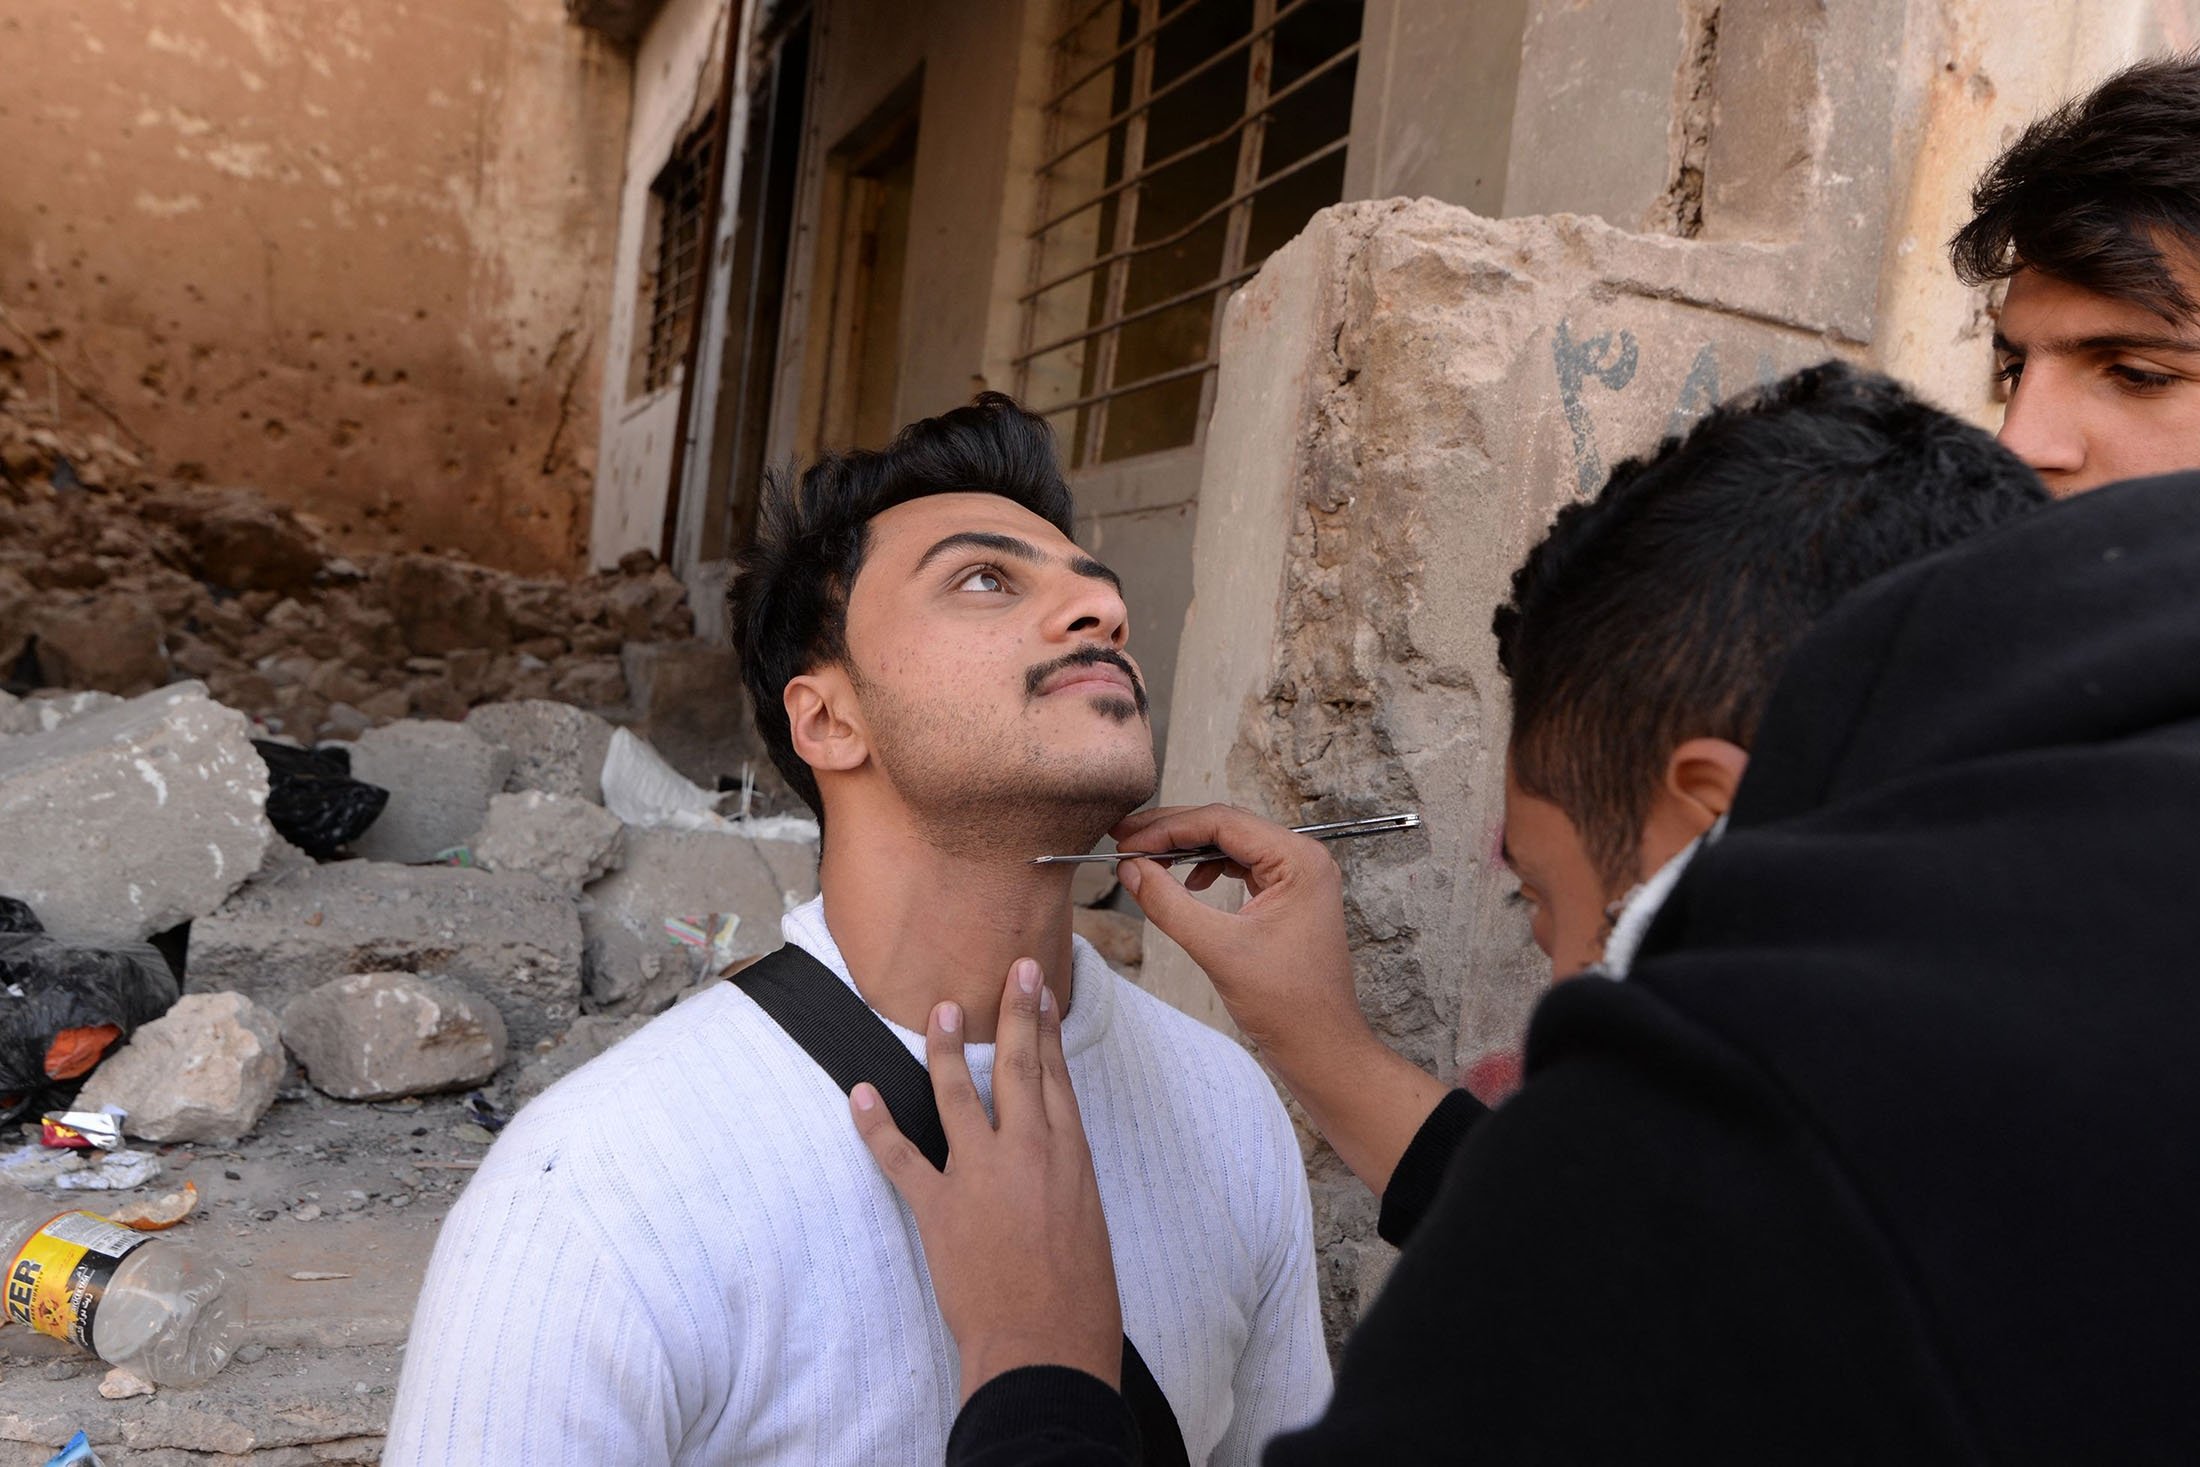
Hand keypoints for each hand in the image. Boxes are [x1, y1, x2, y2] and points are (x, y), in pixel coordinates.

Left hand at [850, 957, 1122, 1400]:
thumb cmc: (1079, 1302)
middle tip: (1013, 968)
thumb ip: (1067, 1181)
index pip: (1058, 1078)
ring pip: (959, 1095)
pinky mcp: (940, 1209)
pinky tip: (858, 1094)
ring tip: (940, 1011)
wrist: (1047, 1350)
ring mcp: (982, 1176)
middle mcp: (1030, 1153)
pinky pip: (901, 1157)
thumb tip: (1052, 1157)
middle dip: (1016, 1013)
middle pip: (1022, 1067)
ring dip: (947, 1049)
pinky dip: (875, 1126)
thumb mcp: (1089, 1224)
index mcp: (1073, 1159)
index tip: (1042, 994)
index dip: (1048, 1032)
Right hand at [1113, 804, 1451, 1193]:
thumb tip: (1130, 869)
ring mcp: (1297, 878)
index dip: (1167, 828)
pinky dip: (1207, 870)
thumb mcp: (1218, 949)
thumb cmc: (1287, 1004)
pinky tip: (1187, 885)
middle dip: (1172, 832)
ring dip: (1187, 850)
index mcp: (1298, 860)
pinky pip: (1241, 868)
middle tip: (1123, 838)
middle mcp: (1302, 859)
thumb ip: (1168, 903)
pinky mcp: (1287, 898)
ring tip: (1146, 859)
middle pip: (1226, 827)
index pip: (1222, 822)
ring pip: (1230, 846)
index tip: (1124, 841)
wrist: (1322, 1048)